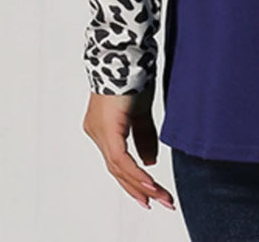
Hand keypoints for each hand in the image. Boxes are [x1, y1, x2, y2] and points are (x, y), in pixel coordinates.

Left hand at [82, 81, 176, 211]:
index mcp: (104, 128)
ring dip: (142, 184)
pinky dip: (136, 172)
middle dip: (141, 189)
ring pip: (119, 168)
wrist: (125, 56)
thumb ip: (144, 137)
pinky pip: (121, 160)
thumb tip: (150, 163)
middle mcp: (97, 133)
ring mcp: (99, 132)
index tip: (152, 194)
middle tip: (161, 202)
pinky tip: (150, 183)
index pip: (119, 162)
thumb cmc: (132, 76)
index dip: (135, 180)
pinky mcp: (107, 130)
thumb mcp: (142, 111)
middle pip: (119, 170)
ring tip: (160, 197)